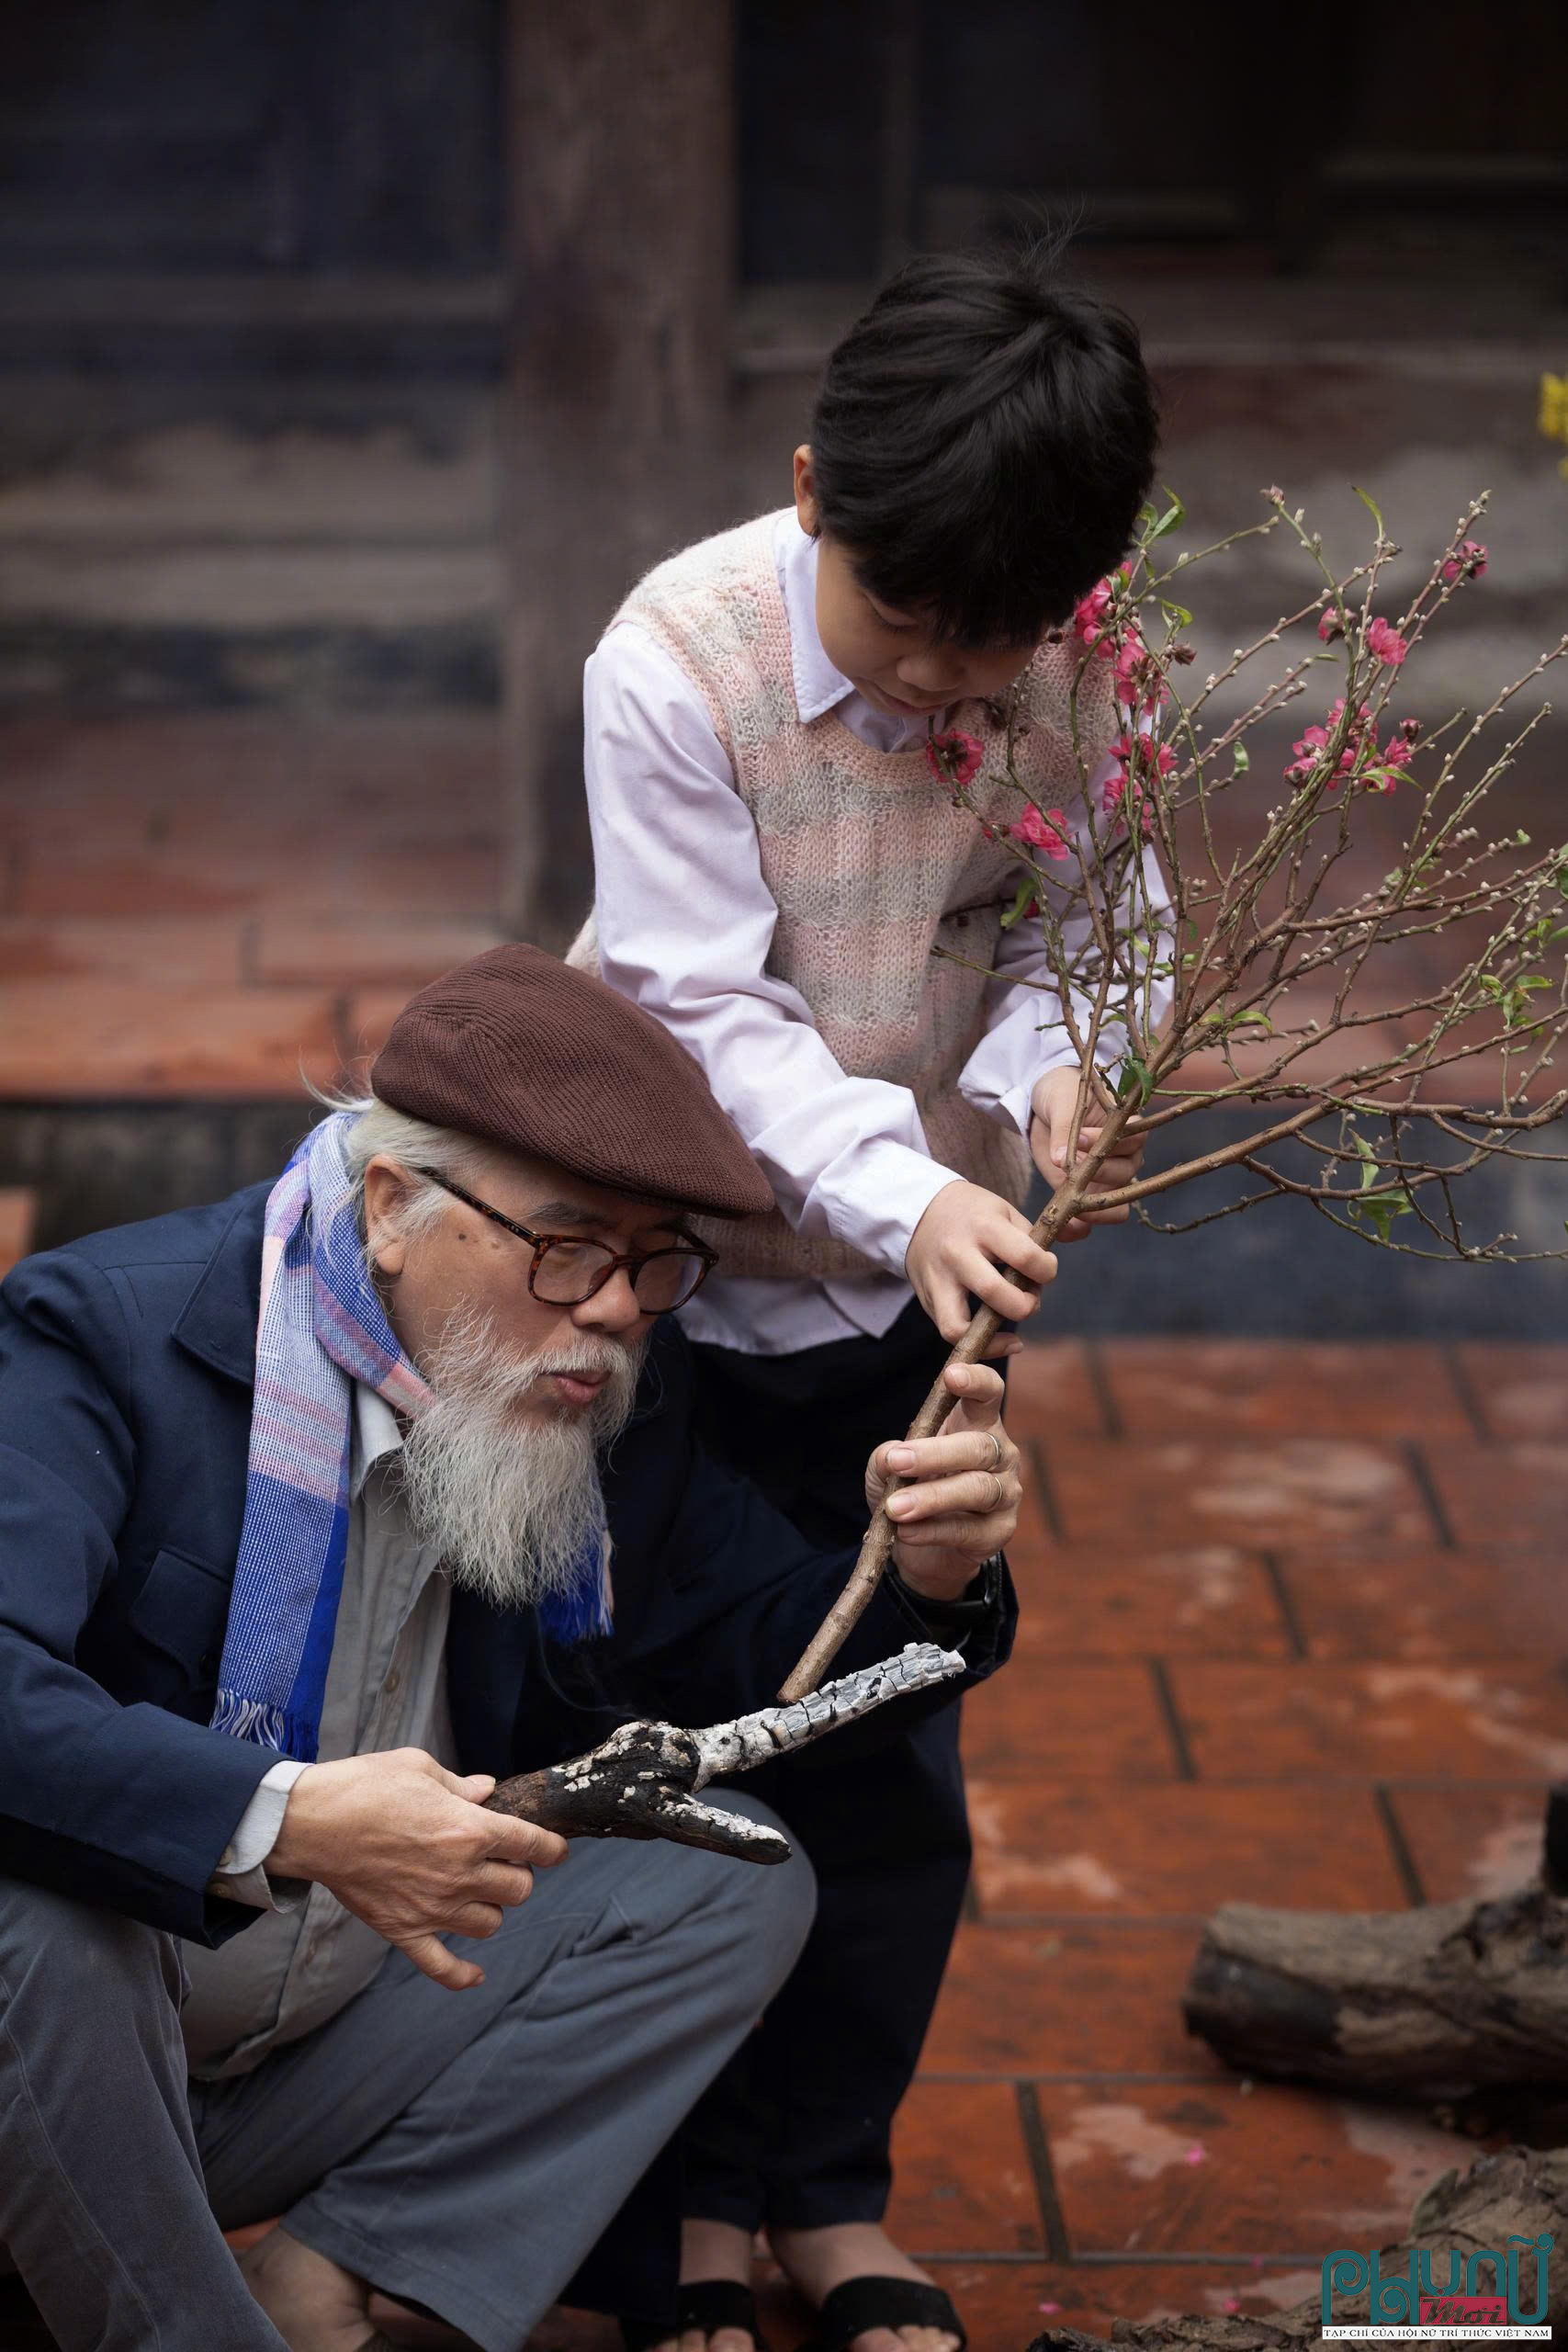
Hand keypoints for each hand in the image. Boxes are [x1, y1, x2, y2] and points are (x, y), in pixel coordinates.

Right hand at [267, 1747, 567, 1991]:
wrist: (314, 1823)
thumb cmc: (366, 1787)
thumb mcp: (420, 1767)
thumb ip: (461, 1784)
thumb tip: (486, 1790)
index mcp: (470, 1830)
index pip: (531, 1845)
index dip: (551, 1848)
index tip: (556, 1850)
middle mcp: (459, 1874)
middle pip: (517, 1890)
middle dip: (517, 1875)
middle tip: (501, 1863)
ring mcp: (432, 1908)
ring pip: (489, 1924)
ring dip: (491, 1909)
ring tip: (477, 1894)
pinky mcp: (403, 1930)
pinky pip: (441, 1967)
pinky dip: (462, 1976)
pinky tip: (477, 1975)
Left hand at [865, 1362, 1019, 1603]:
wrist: (925, 1550)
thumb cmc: (911, 1491)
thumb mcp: (889, 1469)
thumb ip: (886, 1458)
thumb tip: (890, 1456)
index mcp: (977, 1424)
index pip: (988, 1394)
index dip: (976, 1380)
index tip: (951, 1375)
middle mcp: (1000, 1454)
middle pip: (979, 1446)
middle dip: (935, 1453)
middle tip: (897, 1461)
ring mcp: (1006, 1493)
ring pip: (977, 1488)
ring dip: (932, 1497)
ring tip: (895, 1508)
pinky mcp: (999, 1532)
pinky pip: (968, 1530)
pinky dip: (932, 1530)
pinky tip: (905, 1531)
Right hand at [905, 1179, 1055, 1345]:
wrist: (921, 1211)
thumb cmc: (974, 1214)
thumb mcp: (1005, 1211)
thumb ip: (1036, 1234)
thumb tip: (1077, 1240)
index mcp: (984, 1226)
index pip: (1025, 1257)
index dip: (1047, 1270)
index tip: (1047, 1270)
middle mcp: (958, 1254)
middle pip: (996, 1294)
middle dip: (1025, 1305)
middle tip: (1031, 1299)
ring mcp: (939, 1279)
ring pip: (961, 1325)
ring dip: (995, 1337)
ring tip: (1012, 1332)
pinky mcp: (927, 1298)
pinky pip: (949, 1332)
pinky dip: (977, 1344)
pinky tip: (998, 1340)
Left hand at [1028, 1066, 1146, 1240]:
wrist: (1043, 1108)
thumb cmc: (1061, 1095)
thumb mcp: (1062, 1103)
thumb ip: (1064, 1128)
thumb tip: (1060, 1159)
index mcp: (1130, 1128)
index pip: (1133, 1140)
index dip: (1108, 1143)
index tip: (1079, 1139)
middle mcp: (1126, 1158)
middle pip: (1126, 1176)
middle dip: (1098, 1177)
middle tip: (1069, 1173)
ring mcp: (1108, 1182)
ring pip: (1116, 1207)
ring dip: (1093, 1211)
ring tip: (1066, 1207)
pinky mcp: (1087, 1197)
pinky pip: (1091, 1223)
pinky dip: (1076, 1229)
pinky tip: (1058, 1230)